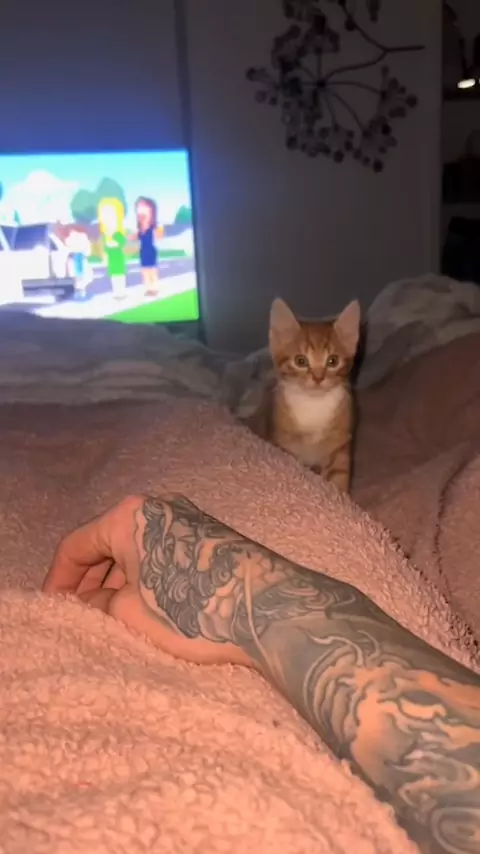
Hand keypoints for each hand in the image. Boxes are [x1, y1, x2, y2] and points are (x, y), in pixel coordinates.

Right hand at [42, 494, 252, 666]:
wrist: (269, 608)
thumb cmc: (193, 609)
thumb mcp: (131, 613)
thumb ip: (99, 606)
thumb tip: (89, 603)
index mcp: (128, 516)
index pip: (76, 544)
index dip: (58, 580)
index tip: (53, 608)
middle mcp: (157, 507)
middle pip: (106, 543)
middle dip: (89, 581)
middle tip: (78, 616)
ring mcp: (186, 518)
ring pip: (135, 549)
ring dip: (117, 581)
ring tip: (110, 618)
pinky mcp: (208, 536)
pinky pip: (161, 554)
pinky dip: (144, 578)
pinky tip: (144, 607)